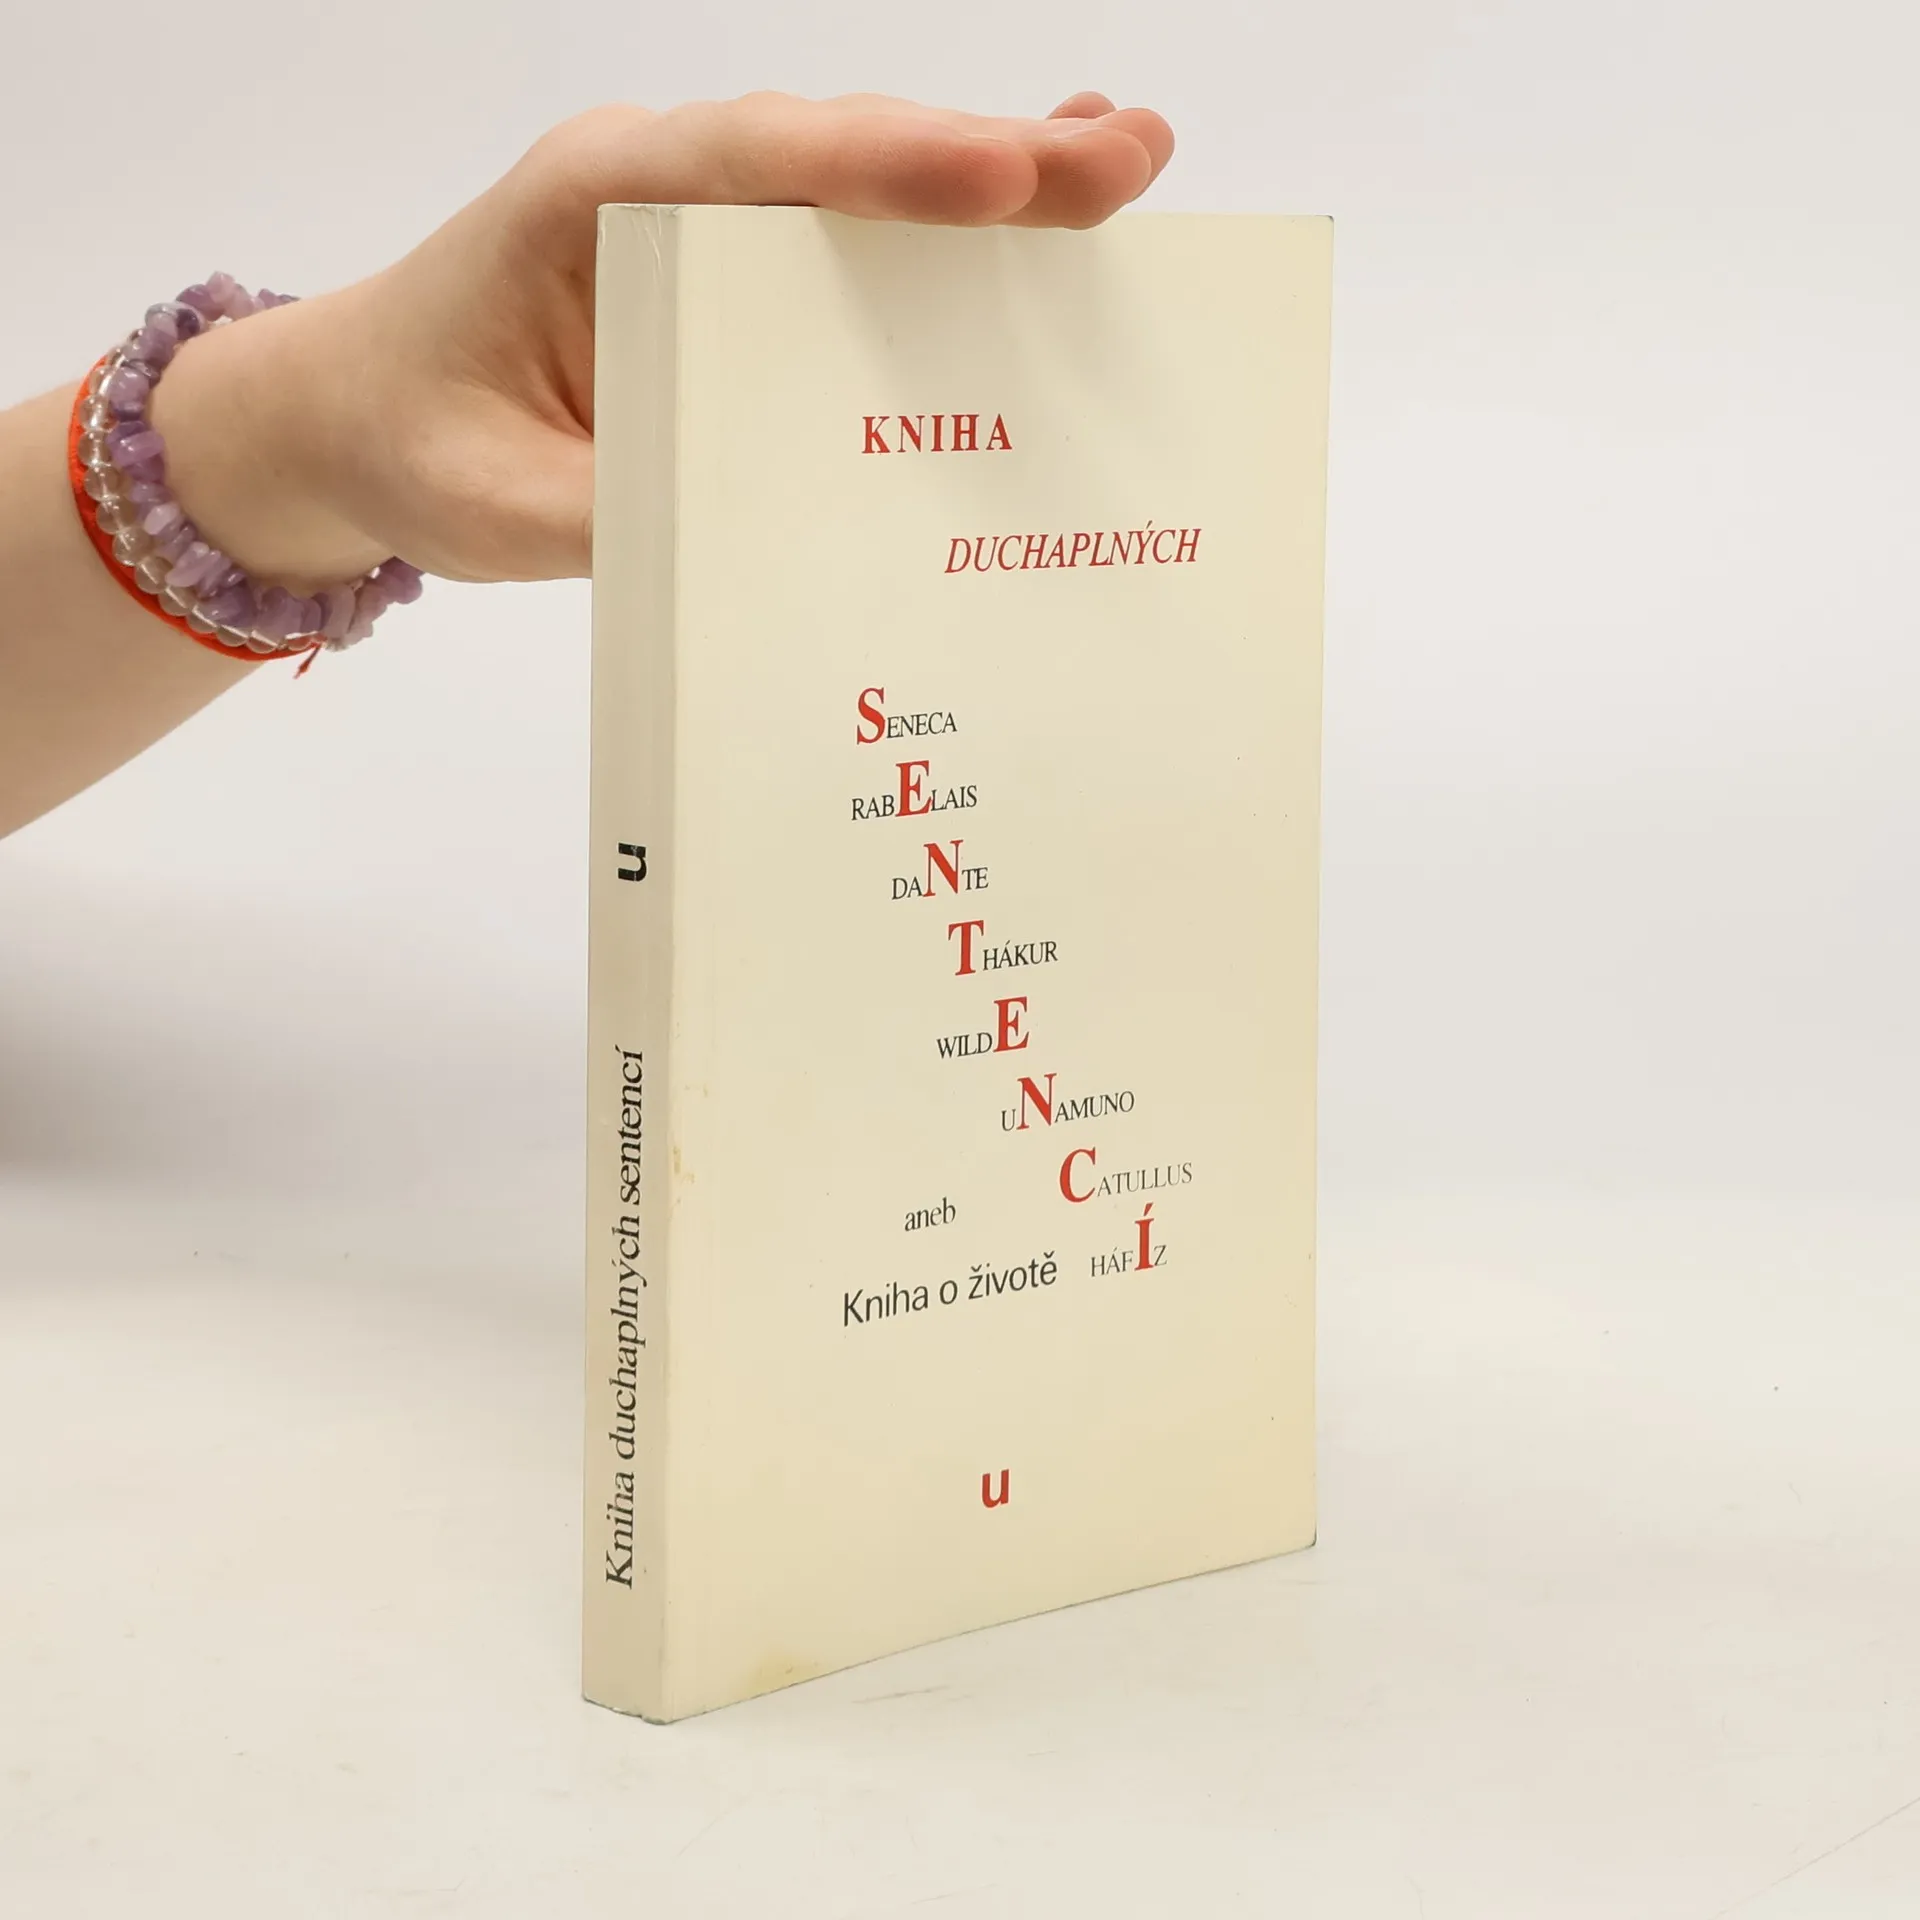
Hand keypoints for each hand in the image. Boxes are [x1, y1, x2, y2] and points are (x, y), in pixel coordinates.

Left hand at [151, 92, 1174, 591]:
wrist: (352, 418)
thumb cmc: (414, 439)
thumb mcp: (498, 504)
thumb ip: (617, 516)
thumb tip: (767, 545)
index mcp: (592, 202)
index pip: (756, 165)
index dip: (889, 167)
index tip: (1005, 173)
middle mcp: (661, 188)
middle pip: (842, 155)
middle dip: (988, 157)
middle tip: (1126, 156)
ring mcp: (703, 225)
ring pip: (862, 184)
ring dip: (991, 178)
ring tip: (1120, 167)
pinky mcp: (728, 278)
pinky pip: (846, 243)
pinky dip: (943, 234)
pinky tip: (1033, 220)